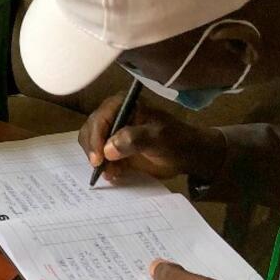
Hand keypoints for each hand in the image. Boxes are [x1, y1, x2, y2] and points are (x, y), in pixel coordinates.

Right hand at [77, 93, 226, 182]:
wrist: (189, 155)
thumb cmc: (176, 141)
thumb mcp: (158, 138)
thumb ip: (134, 139)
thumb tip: (108, 149)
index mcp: (123, 104)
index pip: (99, 118)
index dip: (96, 138)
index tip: (98, 159)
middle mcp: (114, 114)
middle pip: (91, 130)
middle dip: (94, 150)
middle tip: (100, 168)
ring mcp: (113, 131)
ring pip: (92, 145)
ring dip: (98, 160)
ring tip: (111, 173)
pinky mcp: (115, 147)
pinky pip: (101, 156)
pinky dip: (104, 167)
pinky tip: (114, 175)